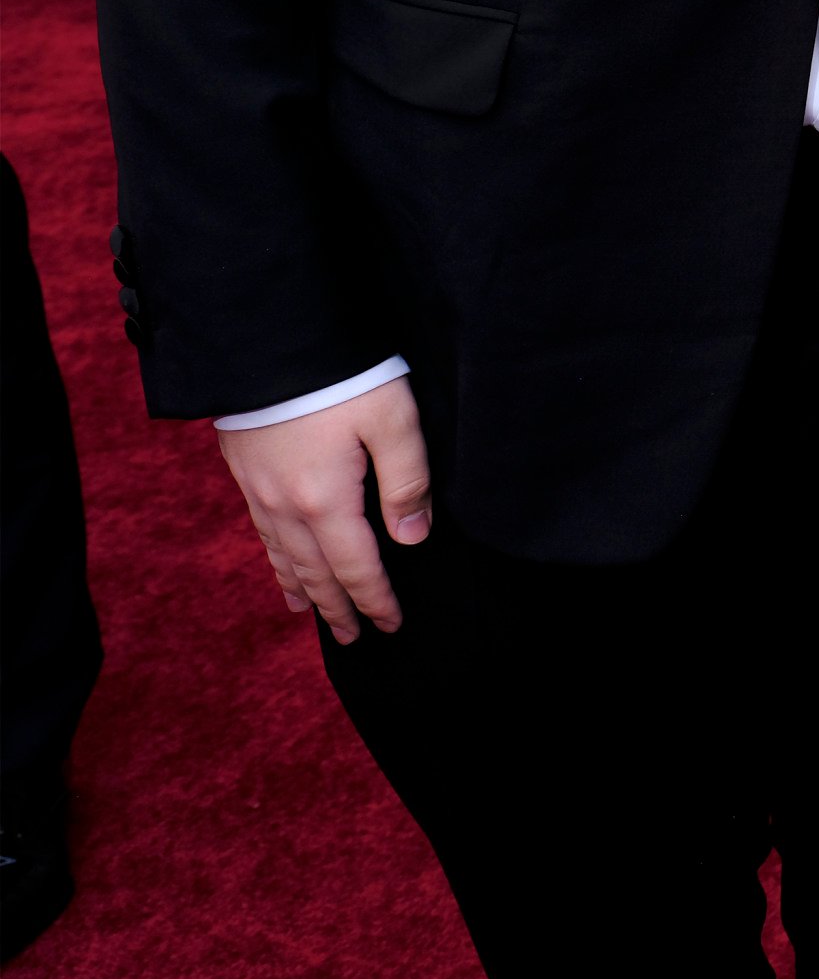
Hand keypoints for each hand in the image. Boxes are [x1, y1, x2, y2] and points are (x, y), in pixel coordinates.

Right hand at [217, 378, 431, 642]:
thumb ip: (407, 482)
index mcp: (326, 501)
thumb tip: (411, 539)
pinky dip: (275, 561)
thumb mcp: (393, 420)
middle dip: (339, 607)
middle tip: (354, 638)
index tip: (391, 625)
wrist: (268, 340)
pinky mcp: (246, 473)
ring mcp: (260, 492)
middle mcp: (286, 507)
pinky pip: (263, 535)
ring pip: (284, 558)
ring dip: (304, 590)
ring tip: (315, 616)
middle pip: (316, 572)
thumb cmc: (341, 375)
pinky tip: (281, 567)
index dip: (375, 599)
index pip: (357, 567)